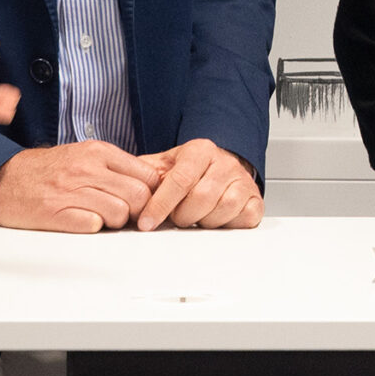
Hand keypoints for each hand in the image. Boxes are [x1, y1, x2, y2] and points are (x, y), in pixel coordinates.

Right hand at [0, 141, 163, 232]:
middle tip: (124, 215)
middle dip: (137, 211)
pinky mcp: (54, 213)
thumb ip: (114, 167)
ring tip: (99, 218)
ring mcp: (69, 190)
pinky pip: (92, 225)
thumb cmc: (43, 171)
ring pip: (119, 212)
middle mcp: (86, 168)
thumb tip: (149, 184)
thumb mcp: (82, 155)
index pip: (147, 175)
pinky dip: (93, 227)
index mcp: (97, 152)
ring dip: (115, 222)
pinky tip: (83, 221)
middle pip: (138, 196)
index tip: (144, 203)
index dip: (151, 194)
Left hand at [133, 138, 263, 231]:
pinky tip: (215, 220)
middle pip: (200, 198)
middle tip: (176, 217)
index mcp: (200, 151)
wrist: (220, 167)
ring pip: (223, 209)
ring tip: (196, 216)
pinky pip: (244, 217)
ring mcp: (242, 181)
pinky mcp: (255, 199)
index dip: (160, 206)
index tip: (146, 223)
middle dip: (182, 215)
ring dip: (204, 220)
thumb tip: (119, 188)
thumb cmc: (190, 170)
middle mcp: (224, 163)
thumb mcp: (163, 166)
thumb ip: (142, 175)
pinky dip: (227, 224)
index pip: (179, 180)